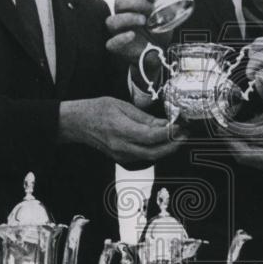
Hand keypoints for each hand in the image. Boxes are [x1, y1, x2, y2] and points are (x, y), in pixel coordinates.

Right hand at [59, 96, 184, 163]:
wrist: (77, 123)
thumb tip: (164, 123)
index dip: (169, 133)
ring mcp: (121, 155)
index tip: (180, 126)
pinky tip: (164, 142)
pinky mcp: (122, 158)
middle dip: (174, 145)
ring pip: (151, 157)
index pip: (151, 136)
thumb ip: (143, 117)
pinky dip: (157, 151)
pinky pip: (144, 157)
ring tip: (179, 137)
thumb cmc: (97, 110)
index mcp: (121, 130)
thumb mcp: (121, 105)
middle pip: (155, 152)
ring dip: (168, 149)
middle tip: (185, 134)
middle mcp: (122, 146)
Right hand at [105, 0, 171, 70]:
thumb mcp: (164, 17)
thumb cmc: (158, 31)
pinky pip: (111, 42)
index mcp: (131, 6)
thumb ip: (162, 3)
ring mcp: (117, 31)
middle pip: (119, 2)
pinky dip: (121, 38)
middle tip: (151, 9)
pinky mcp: (116, 47)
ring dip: (128, 18)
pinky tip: (132, 35)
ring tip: (143, 20)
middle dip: (136, 2)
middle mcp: (121, 16)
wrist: (158, 52)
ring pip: (111, 21)